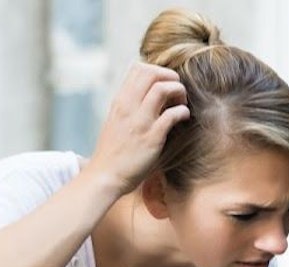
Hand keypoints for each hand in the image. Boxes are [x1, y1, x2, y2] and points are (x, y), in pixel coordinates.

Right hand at [88, 62, 190, 193]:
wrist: (105, 176)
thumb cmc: (113, 152)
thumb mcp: (116, 121)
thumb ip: (129, 107)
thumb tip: (147, 96)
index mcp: (120, 101)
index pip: (137, 68)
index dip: (157, 71)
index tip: (164, 85)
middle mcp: (128, 107)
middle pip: (151, 72)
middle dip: (170, 77)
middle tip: (177, 92)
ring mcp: (140, 121)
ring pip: (163, 88)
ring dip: (178, 92)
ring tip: (181, 104)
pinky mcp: (152, 137)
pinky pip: (172, 114)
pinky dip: (183, 112)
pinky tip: (183, 118)